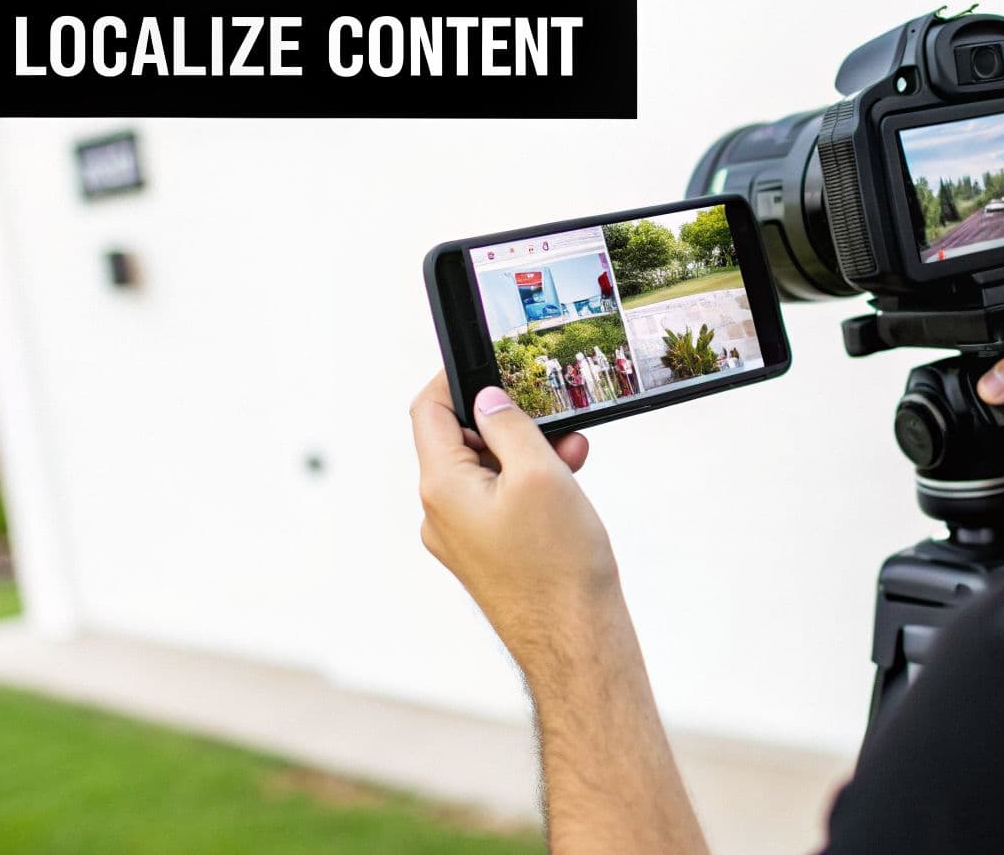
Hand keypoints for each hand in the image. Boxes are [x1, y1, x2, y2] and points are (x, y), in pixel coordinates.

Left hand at [409, 373, 710, 853]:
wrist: (576, 641)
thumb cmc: (559, 565)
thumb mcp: (540, 473)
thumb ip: (509, 426)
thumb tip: (487, 400)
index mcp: (441, 488)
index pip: (427, 412)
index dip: (454, 379)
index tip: (486, 362)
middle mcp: (441, 514)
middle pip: (459, 441)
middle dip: (508, 422)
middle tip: (552, 414)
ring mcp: (462, 539)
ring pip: (486, 473)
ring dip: (526, 453)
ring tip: (573, 454)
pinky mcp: (487, 556)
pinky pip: (499, 503)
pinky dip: (530, 485)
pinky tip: (568, 484)